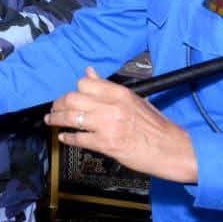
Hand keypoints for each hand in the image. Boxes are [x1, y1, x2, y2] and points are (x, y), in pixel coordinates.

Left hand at [45, 67, 197, 183]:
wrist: (171, 149)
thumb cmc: (157, 126)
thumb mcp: (134, 99)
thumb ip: (108, 87)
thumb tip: (89, 72)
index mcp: (119, 93)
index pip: (85, 83)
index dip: (74, 90)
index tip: (70, 96)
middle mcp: (112, 106)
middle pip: (72, 99)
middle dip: (59, 104)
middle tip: (55, 108)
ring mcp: (107, 125)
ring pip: (72, 117)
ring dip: (57, 119)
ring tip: (52, 121)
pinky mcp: (106, 144)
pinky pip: (79, 138)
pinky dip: (68, 138)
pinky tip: (64, 137)